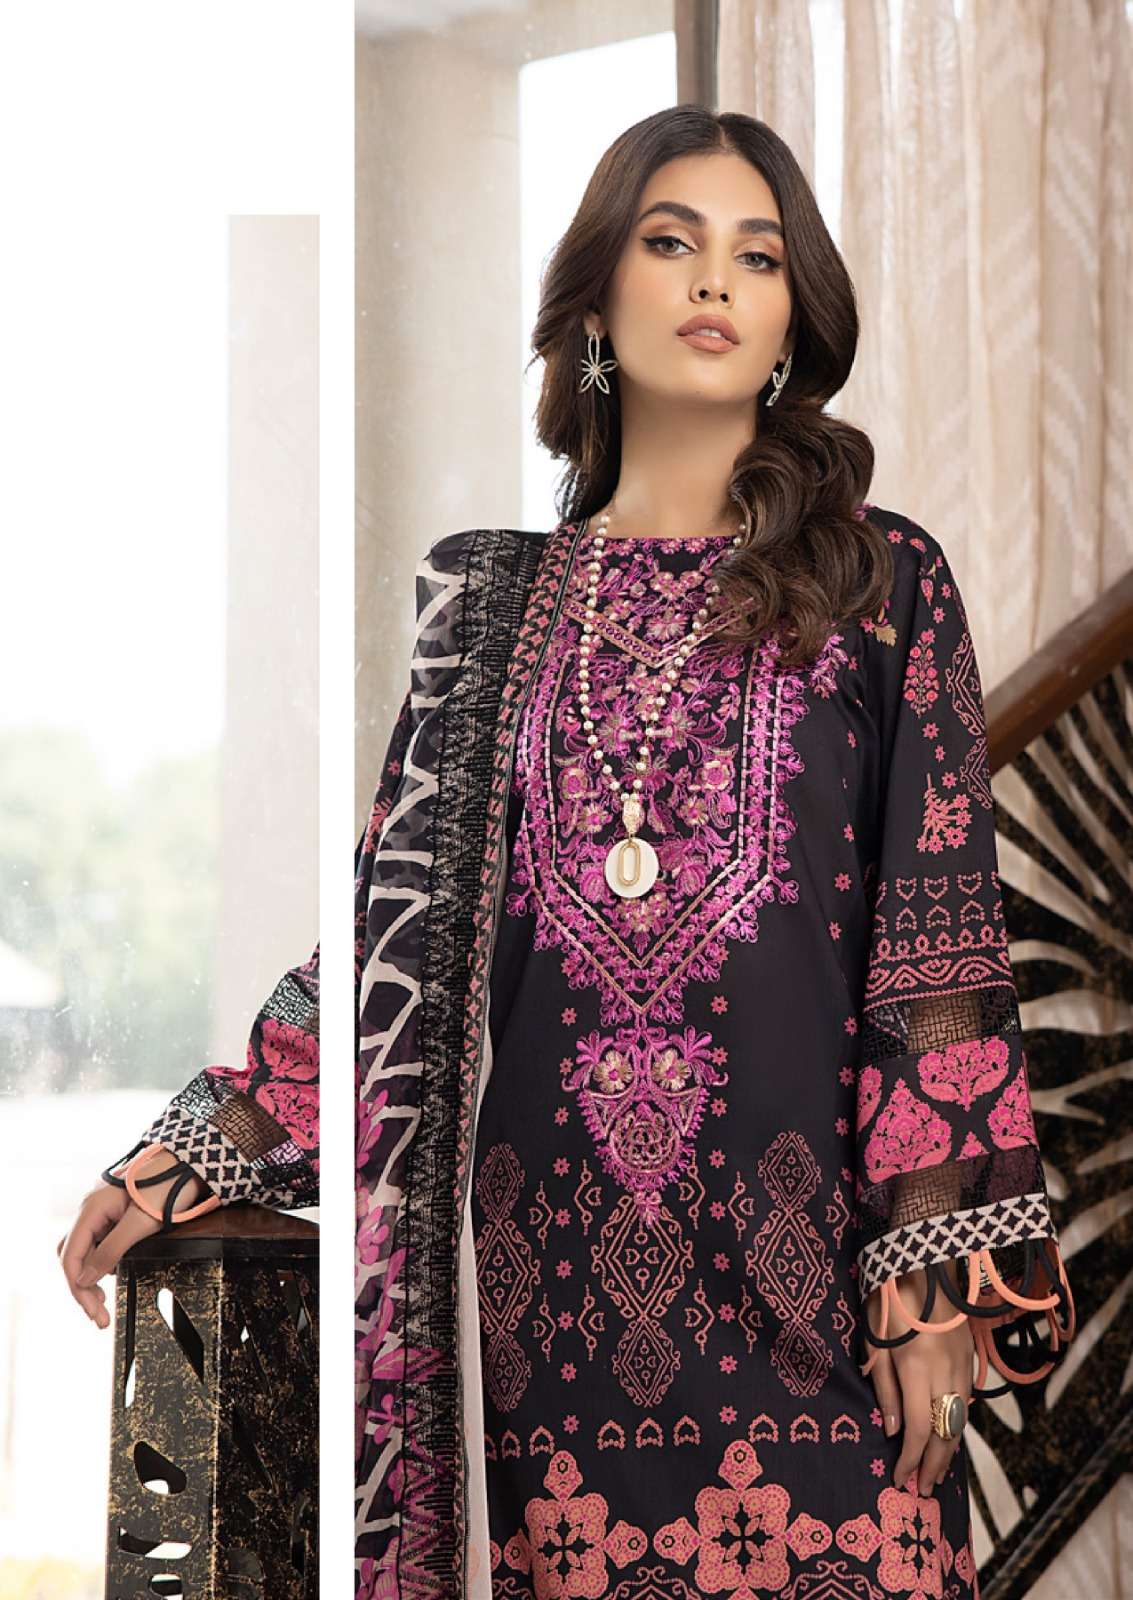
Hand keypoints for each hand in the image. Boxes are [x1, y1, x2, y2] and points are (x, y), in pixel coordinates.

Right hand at [57, 1149, 212, 1328]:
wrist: (190, 1161)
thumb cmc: (168, 1186)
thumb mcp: (141, 1222)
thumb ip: (111, 1250)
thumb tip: (85, 1279)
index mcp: (91, 1209)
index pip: (71, 1256)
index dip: (78, 1288)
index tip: (95, 1312)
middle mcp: (92, 1209)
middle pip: (73, 1255)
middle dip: (82, 1286)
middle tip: (99, 1315)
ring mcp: (103, 1210)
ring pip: (85, 1249)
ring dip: (91, 1276)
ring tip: (105, 1301)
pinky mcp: (116, 1212)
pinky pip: (100, 1240)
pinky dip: (102, 1261)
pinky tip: (115, 1271)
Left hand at [864, 1257, 973, 1494]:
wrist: (925, 1260)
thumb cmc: (888, 1296)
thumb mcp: (874, 1338)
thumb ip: (884, 1386)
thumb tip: (892, 1430)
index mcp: (917, 1365)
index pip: (916, 1428)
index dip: (909, 1459)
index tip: (899, 1479)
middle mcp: (945, 1370)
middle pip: (945, 1433)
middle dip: (933, 1466)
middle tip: (922, 1491)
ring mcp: (962, 1364)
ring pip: (961, 1421)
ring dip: (948, 1452)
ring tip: (934, 1473)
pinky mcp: (968, 1357)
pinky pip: (966, 1402)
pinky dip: (957, 1426)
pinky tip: (946, 1437)